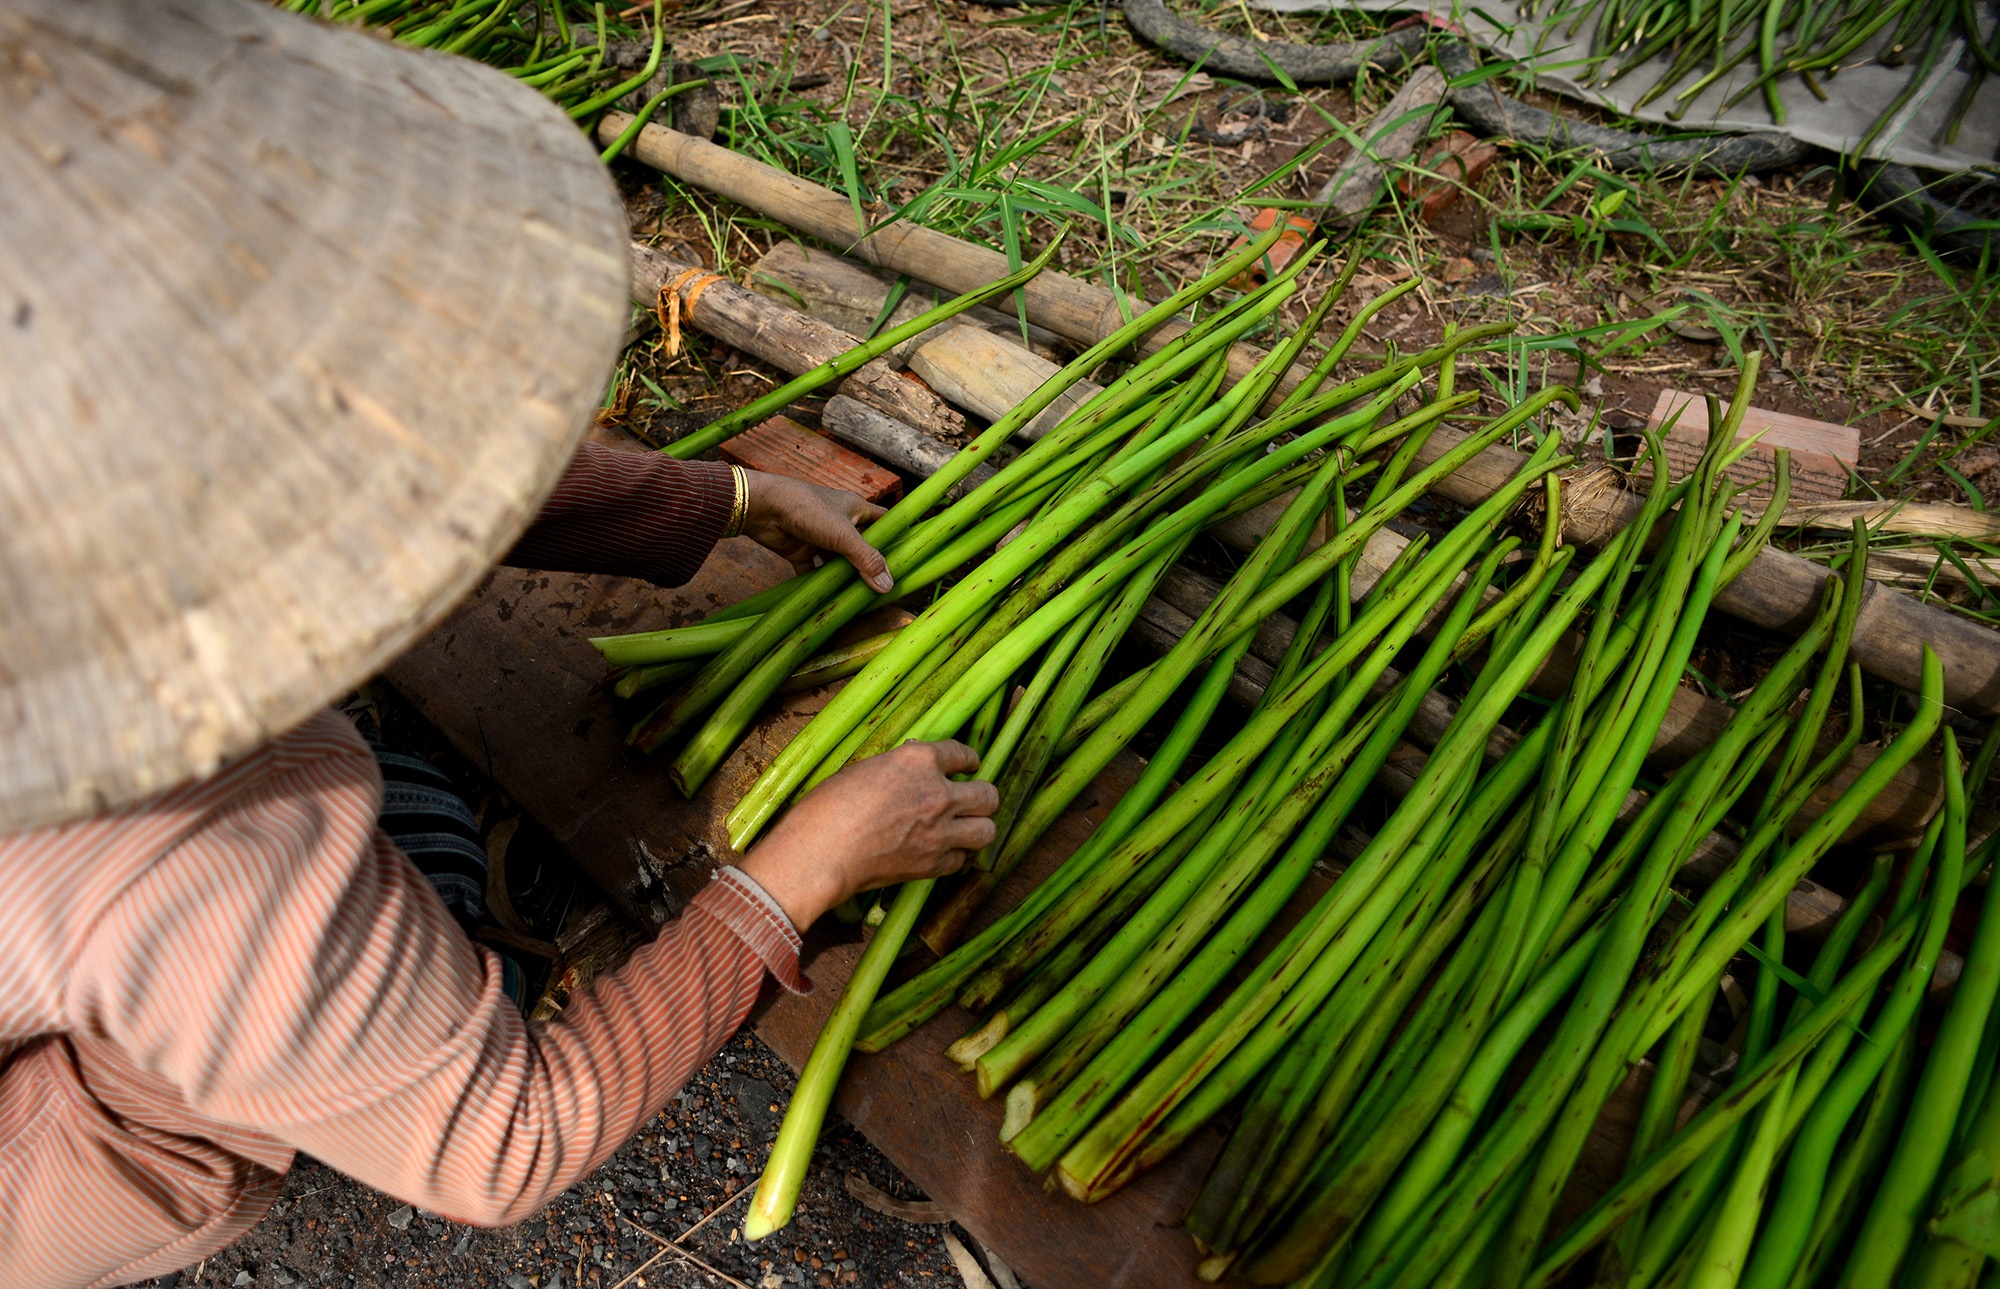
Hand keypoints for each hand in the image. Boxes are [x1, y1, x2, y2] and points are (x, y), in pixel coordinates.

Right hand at [736, 740, 998, 931]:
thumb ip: (898, 769)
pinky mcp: (933, 863)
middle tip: (973, 800)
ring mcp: (940, 830)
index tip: (969, 766)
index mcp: (918, 760)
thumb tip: (914, 769)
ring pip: (986, 830)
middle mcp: (938, 792)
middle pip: (988, 794)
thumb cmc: (828, 807)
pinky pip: (961, 860)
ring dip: (978, 828)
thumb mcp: (864, 770)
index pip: (962, 754)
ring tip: (966, 828)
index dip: (968, 760)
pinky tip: (942, 851)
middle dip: (982, 797)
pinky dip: (955, 856)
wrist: (821, 852)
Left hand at [739, 471, 892, 593]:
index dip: (897, 535)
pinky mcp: (801, 551)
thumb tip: (888, 586)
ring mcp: (820, 538)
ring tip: (862, 597)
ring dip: (846, 577)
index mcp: (854, 509)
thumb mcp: (844, 535)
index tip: (910, 553)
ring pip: (838, 561)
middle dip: (872, 564)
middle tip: (888, 585)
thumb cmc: (807, 509)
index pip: (884, 521)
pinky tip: (829, 599)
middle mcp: (839, 522)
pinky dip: (819, 584)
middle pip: (862, 546)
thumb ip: (867, 560)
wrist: (763, 508)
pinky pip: (814, 571)